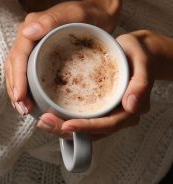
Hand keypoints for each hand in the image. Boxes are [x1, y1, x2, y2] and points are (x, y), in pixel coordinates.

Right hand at [4, 0, 118, 117]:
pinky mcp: (39, 55)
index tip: (20, 97)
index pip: (18, 56)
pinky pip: (28, 72)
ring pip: (17, 71)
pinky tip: (31, 102)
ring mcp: (32, 47)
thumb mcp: (74, 13)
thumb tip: (26, 33)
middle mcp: (27, 38)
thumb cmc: (89, 12)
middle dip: (15, 89)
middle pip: (13, 66)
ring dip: (18, 91)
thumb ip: (51, 20)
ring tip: (24, 110)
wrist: (97, 12)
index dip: (17, 78)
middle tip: (22, 109)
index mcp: (31, 28)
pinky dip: (27, 88)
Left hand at [42, 31, 161, 137]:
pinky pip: (82, 119)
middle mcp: (121, 115)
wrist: (140, 52)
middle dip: (67, 130)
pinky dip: (66, 120)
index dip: (88, 127)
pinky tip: (50, 115)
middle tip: (44, 123)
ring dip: (63, 128)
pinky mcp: (99, 107)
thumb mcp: (142, 61)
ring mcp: (109, 112)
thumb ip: (140, 83)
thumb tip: (131, 106)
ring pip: (86, 129)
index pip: (109, 124)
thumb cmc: (140, 54)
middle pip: (94, 132)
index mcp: (133, 108)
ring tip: (42, 122)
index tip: (67, 125)